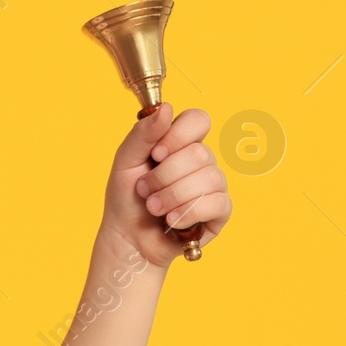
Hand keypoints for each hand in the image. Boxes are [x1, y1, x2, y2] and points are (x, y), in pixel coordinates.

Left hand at [100, 102, 231, 267]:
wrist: (127, 238)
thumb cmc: (126, 198)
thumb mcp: (125, 162)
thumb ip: (143, 134)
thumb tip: (166, 108)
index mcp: (180, 143)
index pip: (199, 120)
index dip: (178, 135)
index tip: (156, 155)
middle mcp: (202, 160)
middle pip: (199, 153)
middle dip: (164, 176)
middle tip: (144, 190)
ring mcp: (214, 185)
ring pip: (208, 178)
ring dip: (171, 197)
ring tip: (153, 208)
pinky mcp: (220, 211)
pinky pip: (216, 203)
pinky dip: (187, 213)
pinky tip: (171, 221)